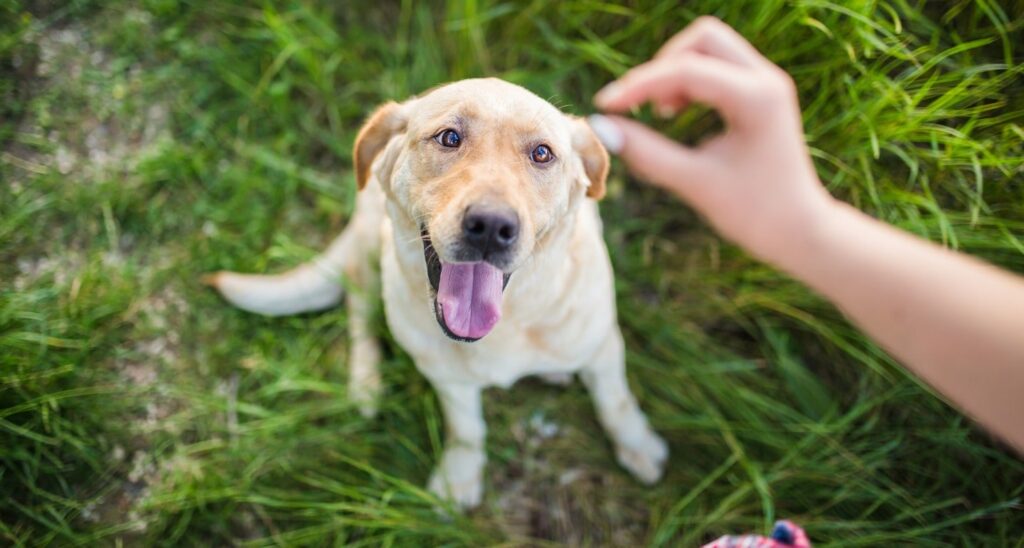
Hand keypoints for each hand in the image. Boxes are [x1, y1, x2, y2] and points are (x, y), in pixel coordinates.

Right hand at [589, 16, 835, 262]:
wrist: (801, 231)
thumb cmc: (754, 214)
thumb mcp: (695, 184)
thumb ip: (647, 153)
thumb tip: (601, 127)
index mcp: (757, 99)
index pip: (686, 70)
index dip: (639, 85)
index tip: (606, 105)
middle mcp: (766, 80)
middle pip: (702, 39)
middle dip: (663, 66)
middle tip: (641, 106)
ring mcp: (765, 83)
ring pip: (708, 47)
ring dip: (675, 70)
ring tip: (660, 113)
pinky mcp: (759, 94)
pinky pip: (716, 66)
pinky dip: (689, 80)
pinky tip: (674, 112)